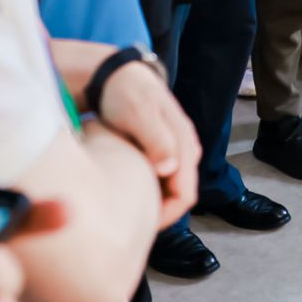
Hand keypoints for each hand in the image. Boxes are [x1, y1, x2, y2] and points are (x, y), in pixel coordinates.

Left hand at [94, 60, 201, 228]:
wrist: (116, 76)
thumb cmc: (126, 94)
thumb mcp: (139, 113)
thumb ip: (156, 139)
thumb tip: (169, 168)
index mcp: (184, 143)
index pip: (186, 193)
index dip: (166, 215)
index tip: (141, 225)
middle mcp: (184, 150)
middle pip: (180, 195)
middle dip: (159, 213)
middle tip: (129, 224)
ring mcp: (174, 152)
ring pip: (171, 189)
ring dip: (153, 203)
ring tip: (127, 212)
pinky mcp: (161, 152)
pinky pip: (161, 181)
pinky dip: (147, 191)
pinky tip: (127, 195)